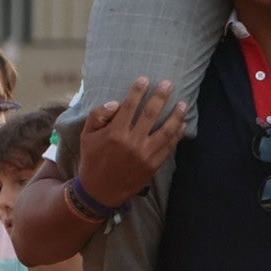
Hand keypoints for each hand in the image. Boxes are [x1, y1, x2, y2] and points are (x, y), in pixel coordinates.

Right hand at [73, 78, 192, 209]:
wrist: (99, 191)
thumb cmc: (92, 160)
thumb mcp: (86, 136)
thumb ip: (98, 116)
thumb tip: (116, 103)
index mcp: (114, 132)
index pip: (129, 106)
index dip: (138, 91)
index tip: (145, 79)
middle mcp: (131, 142)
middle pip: (150, 114)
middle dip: (161, 97)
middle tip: (168, 84)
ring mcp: (144, 154)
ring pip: (165, 130)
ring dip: (176, 116)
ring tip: (183, 104)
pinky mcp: (153, 165)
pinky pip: (168, 147)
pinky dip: (177, 135)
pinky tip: (182, 125)